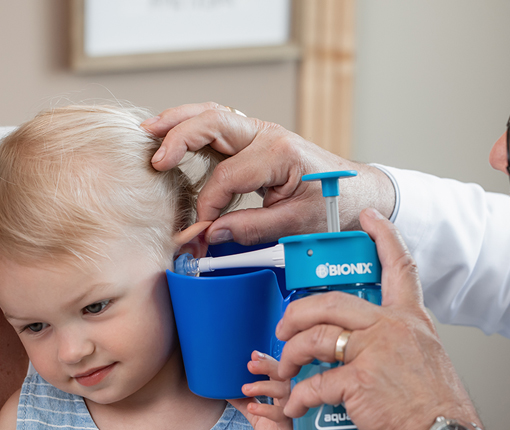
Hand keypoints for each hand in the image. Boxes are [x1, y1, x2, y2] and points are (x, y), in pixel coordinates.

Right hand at [141, 103, 394, 244]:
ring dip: (179, 122)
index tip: (200, 231)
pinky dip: (193, 127)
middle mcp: (268, 135)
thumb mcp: (296, 224)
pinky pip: (219, 125)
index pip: (227, 177)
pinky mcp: (257, 139)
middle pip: (213, 122)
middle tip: (156, 160)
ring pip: (213, 115)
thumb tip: (210, 235)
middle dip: (179, 138)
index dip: (207, 206)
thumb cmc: (335, 205)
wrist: (359, 192)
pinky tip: (173, 135)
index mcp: (279, 154)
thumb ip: (251, 229)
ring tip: (149, 133)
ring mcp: (261, 133)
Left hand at [230, 351, 296, 429]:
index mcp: (285, 394)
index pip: (279, 371)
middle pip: (285, 375)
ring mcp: (296, 411)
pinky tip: (253, 407)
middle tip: (250, 364)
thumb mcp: (258, 419)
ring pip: (285, 391)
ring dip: (264, 386)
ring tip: (245, 388)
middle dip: (268, 366)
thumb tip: (224, 390)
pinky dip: (266, 410)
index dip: (267, 361)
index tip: (253, 354)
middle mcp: (293, 399)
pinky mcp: (294, 427)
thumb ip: (245, 403)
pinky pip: (282, 415)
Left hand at [275, 209, 482, 429]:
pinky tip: (294, 405)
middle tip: (283, 328)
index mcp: (410, 320)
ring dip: (290, 353)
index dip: (383, 237)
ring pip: (314, 337)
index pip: (400, 267)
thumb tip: (375, 342)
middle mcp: (392, 328)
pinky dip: (297, 396)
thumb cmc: (437, 408)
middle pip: (330, 302)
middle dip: (296, 314)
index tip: (369, 218)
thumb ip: (399, 342)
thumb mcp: (426, 359)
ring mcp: (374, 352)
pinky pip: (314, 381)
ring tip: (285, 367)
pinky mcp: (359, 380)